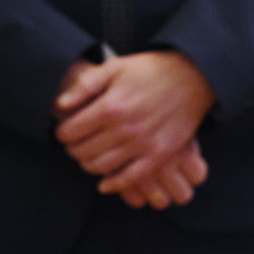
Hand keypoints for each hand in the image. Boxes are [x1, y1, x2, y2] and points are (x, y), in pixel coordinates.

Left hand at [54, 52, 214, 200]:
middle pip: (84, 151)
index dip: (61, 134)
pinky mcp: (160, 155)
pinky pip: (131, 178)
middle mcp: (125, 128)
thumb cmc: (149, 71)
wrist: (192, 79)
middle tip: (72, 146)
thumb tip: (61, 104)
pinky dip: (114, 185)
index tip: (61, 132)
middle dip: (72, 150)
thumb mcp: (114, 68)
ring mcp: (143, 144)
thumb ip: (85, 86)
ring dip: (87, 165)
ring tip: (86, 157)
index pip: (71, 131)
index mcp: (111, 106)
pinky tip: (104, 184)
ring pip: (103, 166)